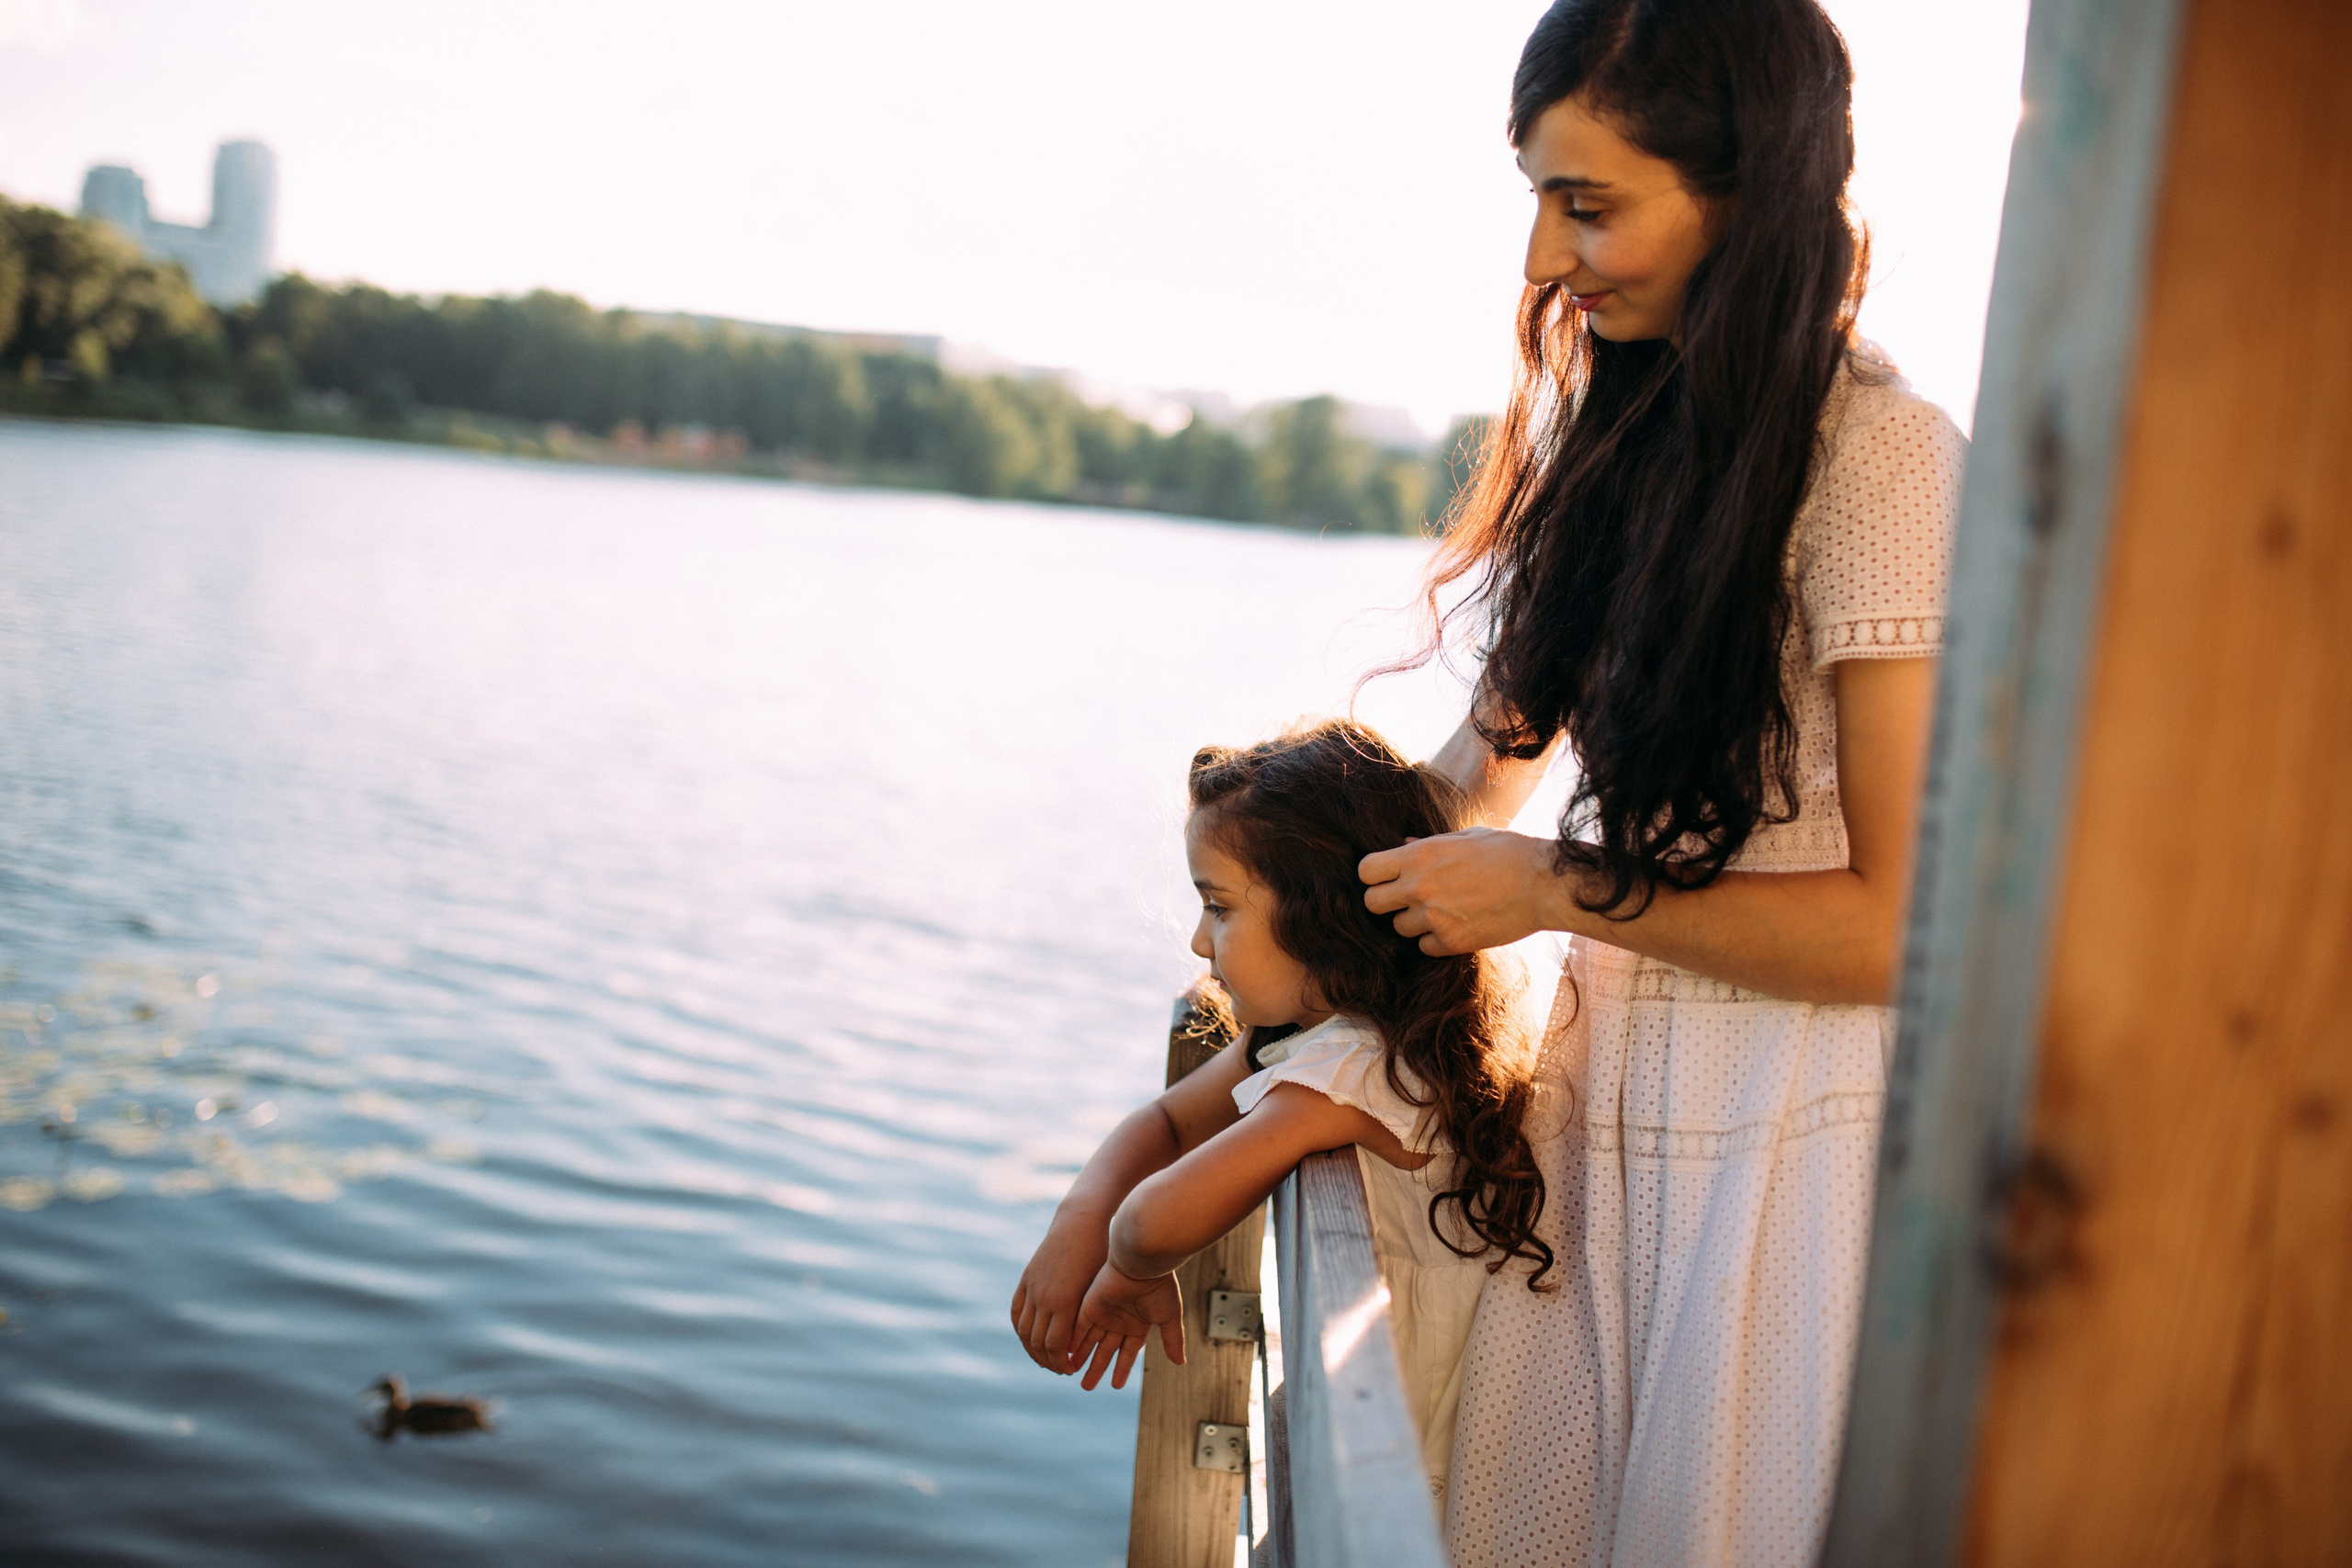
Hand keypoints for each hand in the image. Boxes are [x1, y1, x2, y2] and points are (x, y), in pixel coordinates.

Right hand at [1011, 1211, 1110, 1373]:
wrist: (1080, 1223)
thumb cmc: (1099, 1255)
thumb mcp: (1096, 1289)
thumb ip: (1084, 1318)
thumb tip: (1074, 1349)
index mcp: (1063, 1302)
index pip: (1055, 1346)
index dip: (1061, 1363)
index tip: (1071, 1369)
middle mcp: (1043, 1297)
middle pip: (1037, 1342)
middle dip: (1048, 1361)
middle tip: (1060, 1368)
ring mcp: (1031, 1288)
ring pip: (1023, 1331)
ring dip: (1032, 1349)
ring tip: (1044, 1358)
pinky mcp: (1026, 1279)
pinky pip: (1016, 1312)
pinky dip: (1020, 1330)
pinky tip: (1028, 1338)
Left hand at [1067, 1262, 1185, 1390]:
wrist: (1141, 1262)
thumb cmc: (1159, 1285)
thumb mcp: (1169, 1316)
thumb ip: (1172, 1340)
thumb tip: (1181, 1363)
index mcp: (1139, 1323)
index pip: (1128, 1351)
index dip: (1122, 1368)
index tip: (1116, 1385)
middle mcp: (1120, 1320)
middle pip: (1105, 1349)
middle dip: (1096, 1368)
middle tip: (1086, 1387)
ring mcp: (1104, 1313)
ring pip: (1090, 1341)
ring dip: (1081, 1357)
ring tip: (1072, 1374)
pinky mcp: (1090, 1305)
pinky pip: (1079, 1327)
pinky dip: (1073, 1341)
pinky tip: (1066, 1355)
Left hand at [1359, 826, 1561, 955]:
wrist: (1543, 883)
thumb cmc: (1507, 852)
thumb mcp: (1464, 837)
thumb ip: (1427, 845)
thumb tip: (1402, 846)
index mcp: (1419, 856)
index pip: (1366, 871)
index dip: (1374, 875)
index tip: (1388, 876)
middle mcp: (1419, 887)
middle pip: (1372, 904)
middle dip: (1385, 901)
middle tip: (1406, 898)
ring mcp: (1434, 917)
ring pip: (1399, 928)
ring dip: (1413, 922)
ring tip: (1441, 910)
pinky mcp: (1452, 942)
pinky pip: (1425, 947)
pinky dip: (1435, 940)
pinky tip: (1455, 926)